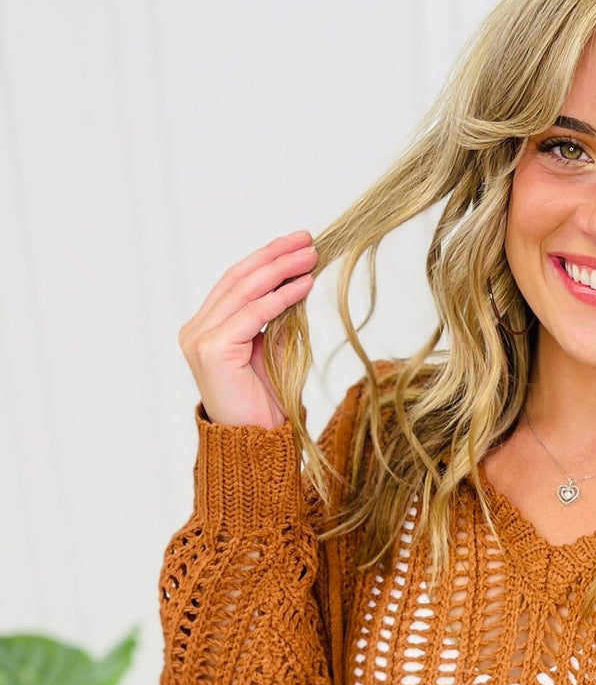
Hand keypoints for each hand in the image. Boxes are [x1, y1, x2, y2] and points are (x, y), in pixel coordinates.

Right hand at [178, 228, 316, 427]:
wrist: (254, 443)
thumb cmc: (263, 404)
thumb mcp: (272, 353)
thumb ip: (278, 320)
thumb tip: (299, 283)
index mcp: (205, 328)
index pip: (235, 282)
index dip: (266, 259)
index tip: (296, 244)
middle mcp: (196, 330)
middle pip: (237, 279)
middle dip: (274, 256)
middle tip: (307, 241)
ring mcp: (200, 339)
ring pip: (244, 291)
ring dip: (281, 270)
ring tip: (310, 257)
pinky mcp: (213, 350)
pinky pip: (252, 314)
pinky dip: (280, 298)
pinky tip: (303, 286)